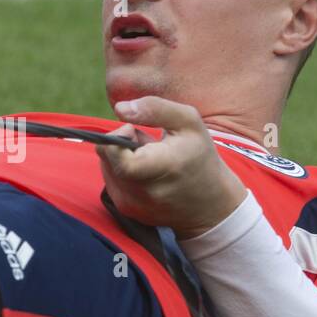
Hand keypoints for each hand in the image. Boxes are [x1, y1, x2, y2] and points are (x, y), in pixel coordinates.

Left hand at [97, 96, 247, 240]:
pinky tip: (146, 173)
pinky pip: (110, 180)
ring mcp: (132, 204)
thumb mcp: (189, 123)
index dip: (117, 136)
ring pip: (106, 166)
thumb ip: (155, 108)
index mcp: (161, 167)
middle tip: (148, 143)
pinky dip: (122, 171)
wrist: (210, 204)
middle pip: (106, 156)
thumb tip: (120, 108)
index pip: (115, 154)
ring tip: (150, 159)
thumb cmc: (199, 157)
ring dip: (122, 156)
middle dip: (121, 142)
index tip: (133, 130)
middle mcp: (143, 191)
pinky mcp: (126, 209)